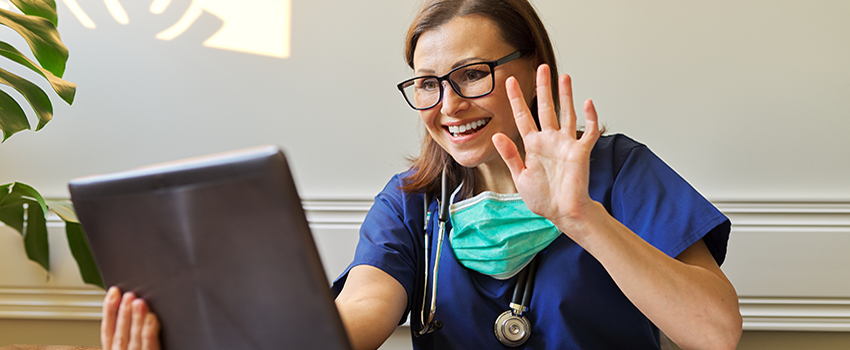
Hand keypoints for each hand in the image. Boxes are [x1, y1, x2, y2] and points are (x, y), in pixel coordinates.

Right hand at [101, 287, 160, 349]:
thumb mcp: (131, 345)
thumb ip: (129, 332)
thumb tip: (132, 304)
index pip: (108, 329)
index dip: (109, 309)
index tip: (114, 291)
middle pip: (120, 333)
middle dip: (123, 312)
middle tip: (129, 295)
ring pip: (134, 337)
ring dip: (136, 318)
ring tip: (139, 302)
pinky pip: (149, 346)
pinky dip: (149, 332)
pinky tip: (151, 318)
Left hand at [493, 64, 600, 237]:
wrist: (563, 213)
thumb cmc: (543, 199)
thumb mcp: (520, 177)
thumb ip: (510, 155)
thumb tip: (497, 135)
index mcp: (533, 145)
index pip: (523, 116)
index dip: (516, 99)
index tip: (509, 82)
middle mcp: (550, 140)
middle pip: (546, 107)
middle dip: (543, 88)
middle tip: (541, 67)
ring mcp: (566, 144)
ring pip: (566, 114)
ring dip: (566, 95)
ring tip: (564, 77)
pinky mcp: (581, 152)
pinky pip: (588, 132)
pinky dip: (590, 117)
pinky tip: (588, 102)